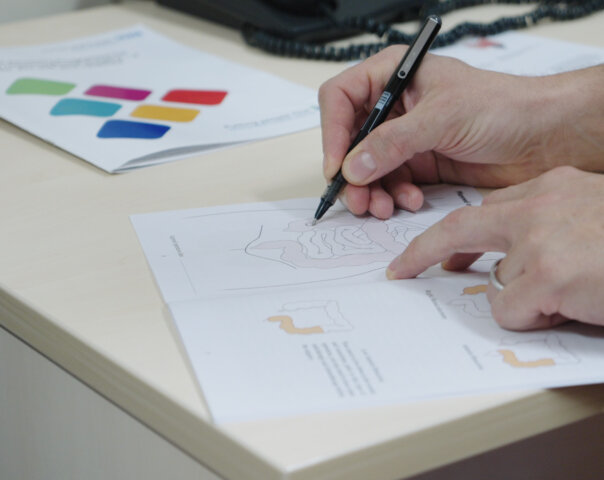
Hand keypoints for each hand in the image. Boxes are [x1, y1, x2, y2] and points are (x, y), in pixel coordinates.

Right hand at [319, 48, 603, 218]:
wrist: (543, 137)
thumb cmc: (504, 107)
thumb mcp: (441, 118)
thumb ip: (392, 143)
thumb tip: (352, 167)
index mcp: (394, 76)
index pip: (341, 98)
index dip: (332, 132)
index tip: (336, 167)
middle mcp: (395, 107)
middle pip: (349, 140)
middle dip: (352, 173)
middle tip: (358, 199)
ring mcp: (406, 137)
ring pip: (367, 168)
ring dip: (371, 191)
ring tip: (382, 207)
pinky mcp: (419, 163)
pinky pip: (390, 184)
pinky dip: (394, 197)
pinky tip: (409, 202)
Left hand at [387, 166, 603, 329]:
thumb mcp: (592, 221)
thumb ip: (549, 231)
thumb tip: (505, 270)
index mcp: (555, 188)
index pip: (487, 207)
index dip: (460, 235)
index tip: (441, 255)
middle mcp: (542, 205)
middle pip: (461, 227)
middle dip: (424, 250)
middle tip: (401, 270)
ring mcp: (541, 238)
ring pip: (500, 282)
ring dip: (527, 299)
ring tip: (576, 295)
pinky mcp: (548, 274)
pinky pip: (512, 310)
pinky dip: (535, 320)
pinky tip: (574, 309)